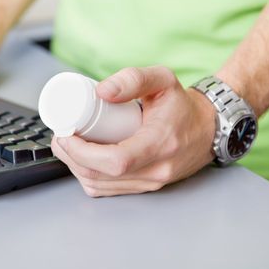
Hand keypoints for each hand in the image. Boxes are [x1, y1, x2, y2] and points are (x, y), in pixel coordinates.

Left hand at [50, 66, 215, 196]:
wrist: (207, 128)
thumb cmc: (182, 105)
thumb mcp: (162, 79)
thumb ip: (133, 79)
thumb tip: (101, 91)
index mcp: (161, 144)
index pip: (115, 161)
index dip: (82, 152)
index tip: (66, 134)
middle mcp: (156, 170)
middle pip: (101, 176)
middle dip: (71, 157)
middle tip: (61, 136)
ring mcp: (151, 183)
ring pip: (100, 186)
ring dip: (75, 167)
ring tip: (67, 145)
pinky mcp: (144, 187)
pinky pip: (107, 190)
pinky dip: (87, 175)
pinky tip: (81, 159)